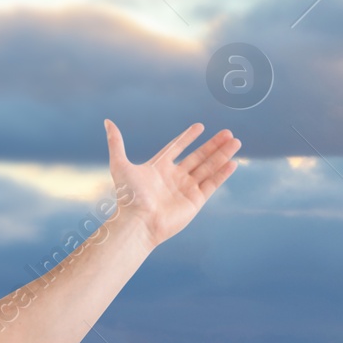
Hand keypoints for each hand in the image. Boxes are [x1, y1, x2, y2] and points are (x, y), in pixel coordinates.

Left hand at [104, 119, 240, 247]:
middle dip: (213, 145)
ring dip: (222, 155)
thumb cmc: (128, 196)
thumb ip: (116, 143)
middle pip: (198, 157)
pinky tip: (232, 162)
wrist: (139, 221)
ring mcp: (186, 189)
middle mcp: (174, 178)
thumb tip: (107, 122)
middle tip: (228, 132)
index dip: (187, 137)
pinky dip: (222, 173)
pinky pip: (212, 184)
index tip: (200, 126)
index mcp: (158, 168)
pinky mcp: (195, 201)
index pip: (176, 148)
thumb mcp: (120, 164)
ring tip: (235, 142)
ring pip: (208, 168)